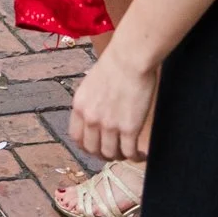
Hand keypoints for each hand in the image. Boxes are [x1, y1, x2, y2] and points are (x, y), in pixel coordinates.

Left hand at [69, 44, 156, 164]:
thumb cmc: (114, 65)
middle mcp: (91, 118)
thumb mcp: (91, 84)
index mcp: (79, 107)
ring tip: (129, 153)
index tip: (96, 147)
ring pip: (110, 154)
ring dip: (120, 157)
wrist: (129, 59)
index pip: (76, 137)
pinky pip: (129, 152)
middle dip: (103, 154)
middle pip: (92, 149)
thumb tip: (95, 114)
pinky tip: (141, 154)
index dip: (86, 146)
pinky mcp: (129, 128)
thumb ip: (90, 102)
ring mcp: (109, 125)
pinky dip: (135, 157)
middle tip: (114, 153)